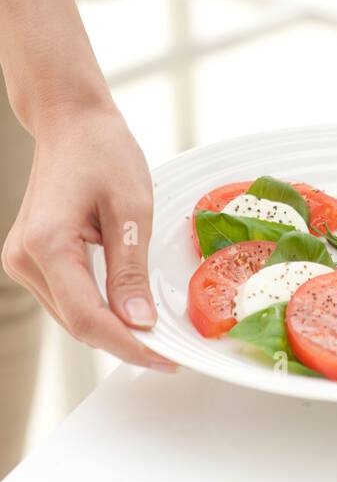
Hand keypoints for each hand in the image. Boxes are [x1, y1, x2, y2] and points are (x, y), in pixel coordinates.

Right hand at [1, 100, 175, 370]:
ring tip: (155, 331)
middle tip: (169, 350)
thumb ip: (131, 269)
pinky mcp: (30, 260)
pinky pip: (68, 299)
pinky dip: (98, 309)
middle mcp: (24, 259)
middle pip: (78, 323)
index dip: (129, 345)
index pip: (89, 317)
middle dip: (124, 340)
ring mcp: (22, 261)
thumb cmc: (102, 151)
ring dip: (112, 328)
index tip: (165, 358)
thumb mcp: (132, 207)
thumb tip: (138, 321)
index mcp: (47, 244)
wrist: (71, 123)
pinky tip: (128, 308)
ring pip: (72, 317)